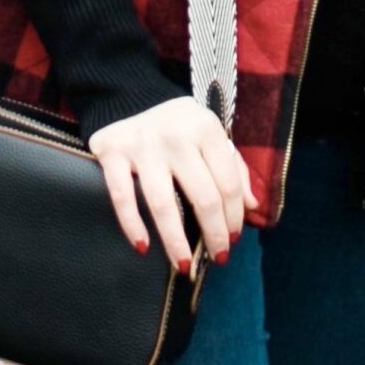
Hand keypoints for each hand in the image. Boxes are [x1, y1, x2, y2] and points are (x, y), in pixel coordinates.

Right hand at [88, 93, 250, 269]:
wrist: (128, 97)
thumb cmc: (179, 127)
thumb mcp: (211, 136)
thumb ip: (234, 169)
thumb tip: (252, 207)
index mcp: (206, 128)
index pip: (228, 183)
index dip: (234, 217)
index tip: (234, 240)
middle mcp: (176, 134)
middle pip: (203, 197)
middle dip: (214, 234)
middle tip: (218, 258)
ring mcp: (142, 143)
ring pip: (164, 203)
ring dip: (176, 241)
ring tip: (185, 267)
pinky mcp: (112, 152)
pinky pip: (122, 197)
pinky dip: (133, 225)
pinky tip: (143, 247)